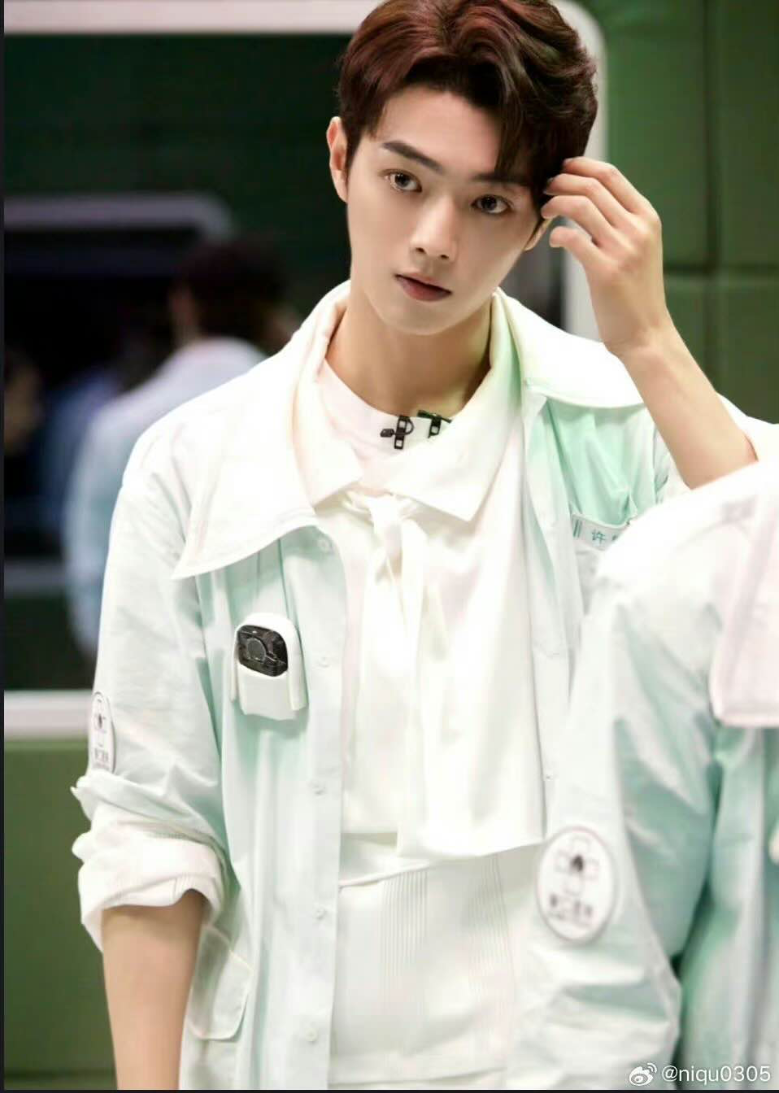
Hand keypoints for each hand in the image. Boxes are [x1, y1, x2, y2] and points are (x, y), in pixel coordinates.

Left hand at [542, 157, 674, 359]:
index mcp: (647, 218)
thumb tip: (588, 198)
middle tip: (546, 188)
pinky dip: (557, 234)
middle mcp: (637, 229)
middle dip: (562, 181)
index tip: (562, 168)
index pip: (612, 175)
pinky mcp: (605, 271)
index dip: (582, 166)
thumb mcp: (639, 248)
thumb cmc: (635, 292)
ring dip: (555, 203)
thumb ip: (621, 222)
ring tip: (544, 211)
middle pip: (593, 186)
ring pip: (581, 206)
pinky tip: (553, 241)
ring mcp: (623, 249)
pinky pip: (572, 238)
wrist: (646, 332)